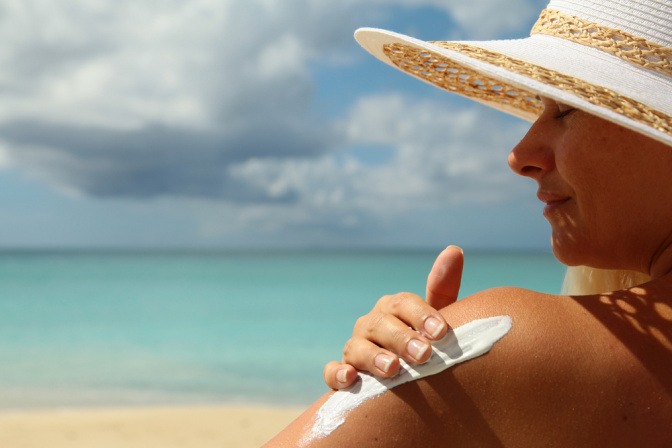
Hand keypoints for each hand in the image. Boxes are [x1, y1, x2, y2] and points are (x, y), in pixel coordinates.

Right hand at [323, 245, 463, 388]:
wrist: (408, 378)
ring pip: (357, 347)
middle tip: (424, 354)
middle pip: (381, 325)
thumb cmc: (425, 345)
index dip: (421, 315)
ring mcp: (355, 348)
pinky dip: (337, 373)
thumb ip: (443, 289)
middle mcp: (372, 324)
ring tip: (392, 368)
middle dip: (402, 339)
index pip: (404, 303)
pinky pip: (332, 371)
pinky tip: (350, 379)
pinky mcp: (342, 374)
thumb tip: (453, 249)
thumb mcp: (436, 322)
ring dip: (373, 357)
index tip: (440, 332)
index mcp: (394, 309)